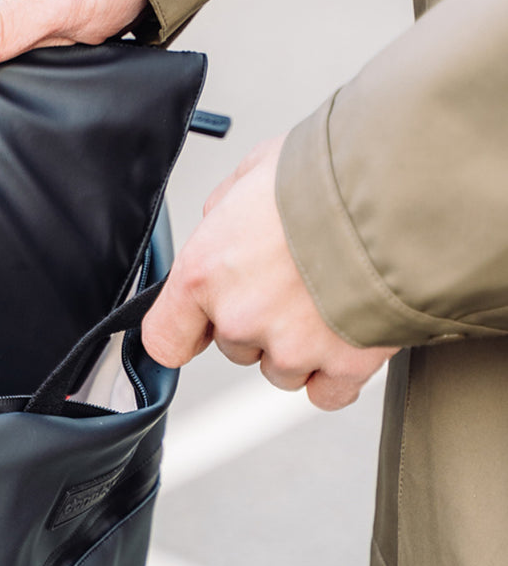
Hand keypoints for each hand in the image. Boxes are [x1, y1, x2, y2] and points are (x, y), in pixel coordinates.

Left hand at [141, 136, 397, 409]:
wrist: (401, 192)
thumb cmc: (327, 176)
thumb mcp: (253, 173)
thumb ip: (224, 212)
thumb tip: (221, 221)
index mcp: (203, 274)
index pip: (164, 339)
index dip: (184, 333)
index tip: (196, 329)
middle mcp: (240, 317)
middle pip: (235, 346)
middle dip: (259, 321)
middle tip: (293, 280)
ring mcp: (291, 347)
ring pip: (281, 369)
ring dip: (299, 345)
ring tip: (327, 296)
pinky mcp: (343, 365)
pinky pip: (327, 392)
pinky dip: (337, 372)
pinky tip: (348, 335)